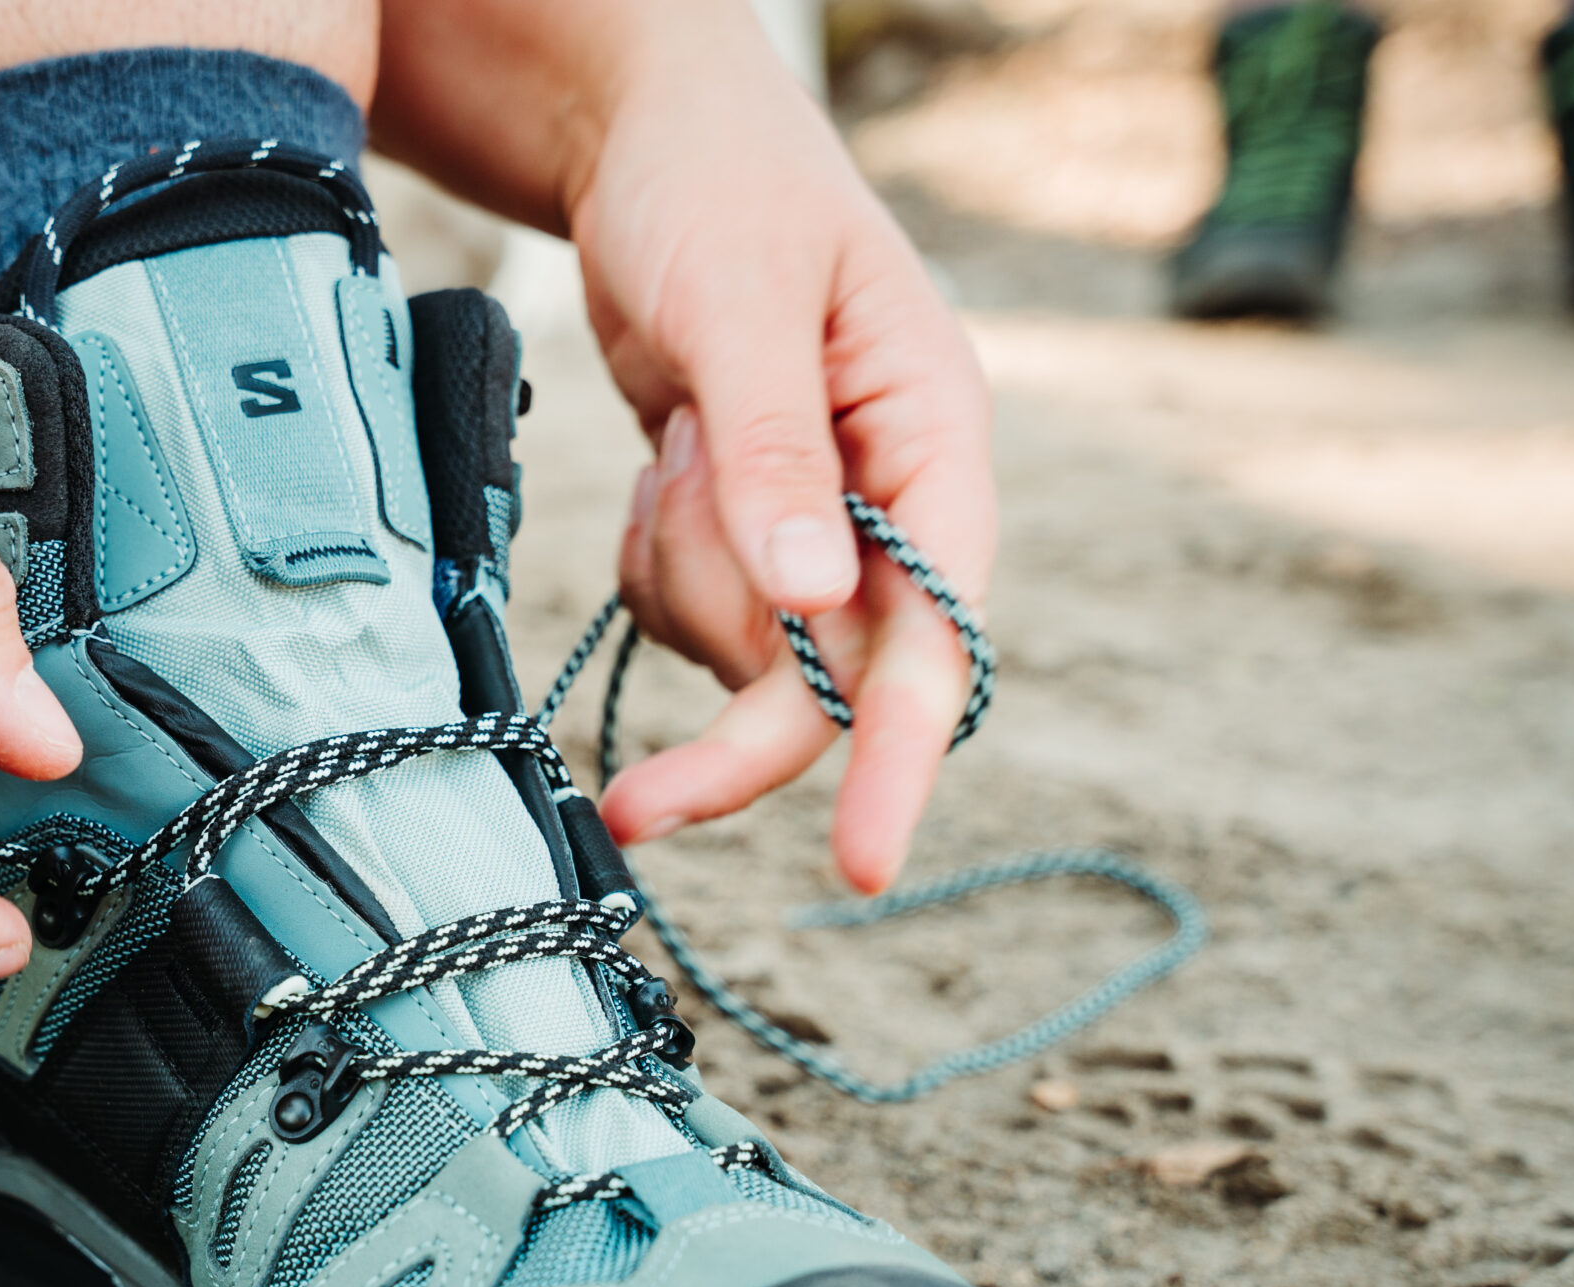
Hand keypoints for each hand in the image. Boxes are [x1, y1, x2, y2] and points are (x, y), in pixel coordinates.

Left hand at [564, 9, 992, 893]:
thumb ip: (775, 450)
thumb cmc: (712, 184)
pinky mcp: (741, 521)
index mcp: (934, 431)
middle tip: (639, 813)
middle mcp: (888, 490)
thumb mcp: (739, 302)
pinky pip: (690, 606)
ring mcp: (813, 513)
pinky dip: (654, 559)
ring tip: (672, 435)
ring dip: (684, 579)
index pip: (941, 625)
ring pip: (751, 645)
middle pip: (840, 674)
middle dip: (743, 738)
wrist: (633, 137)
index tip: (864, 862)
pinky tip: (657, 455)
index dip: (903, 748)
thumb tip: (814, 598)